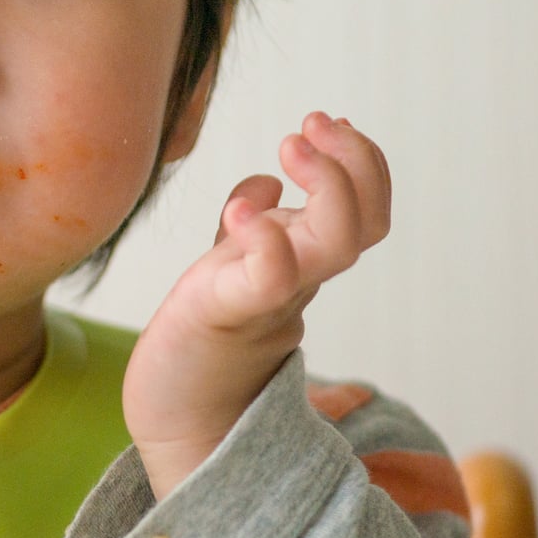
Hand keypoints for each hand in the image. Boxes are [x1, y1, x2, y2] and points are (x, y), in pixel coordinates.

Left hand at [124, 112, 391, 497]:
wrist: (171, 415)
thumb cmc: (197, 343)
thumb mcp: (226, 268)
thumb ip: (248, 229)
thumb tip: (265, 185)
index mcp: (300, 264)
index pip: (365, 213)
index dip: (361, 165)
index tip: (330, 122)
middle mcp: (296, 280)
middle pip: (367, 225)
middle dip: (357, 164)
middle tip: (313, 122)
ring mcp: (266, 300)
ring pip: (337, 245)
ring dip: (327, 187)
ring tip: (287, 145)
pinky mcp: (224, 316)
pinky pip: (268, 279)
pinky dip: (267, 240)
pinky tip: (242, 211)